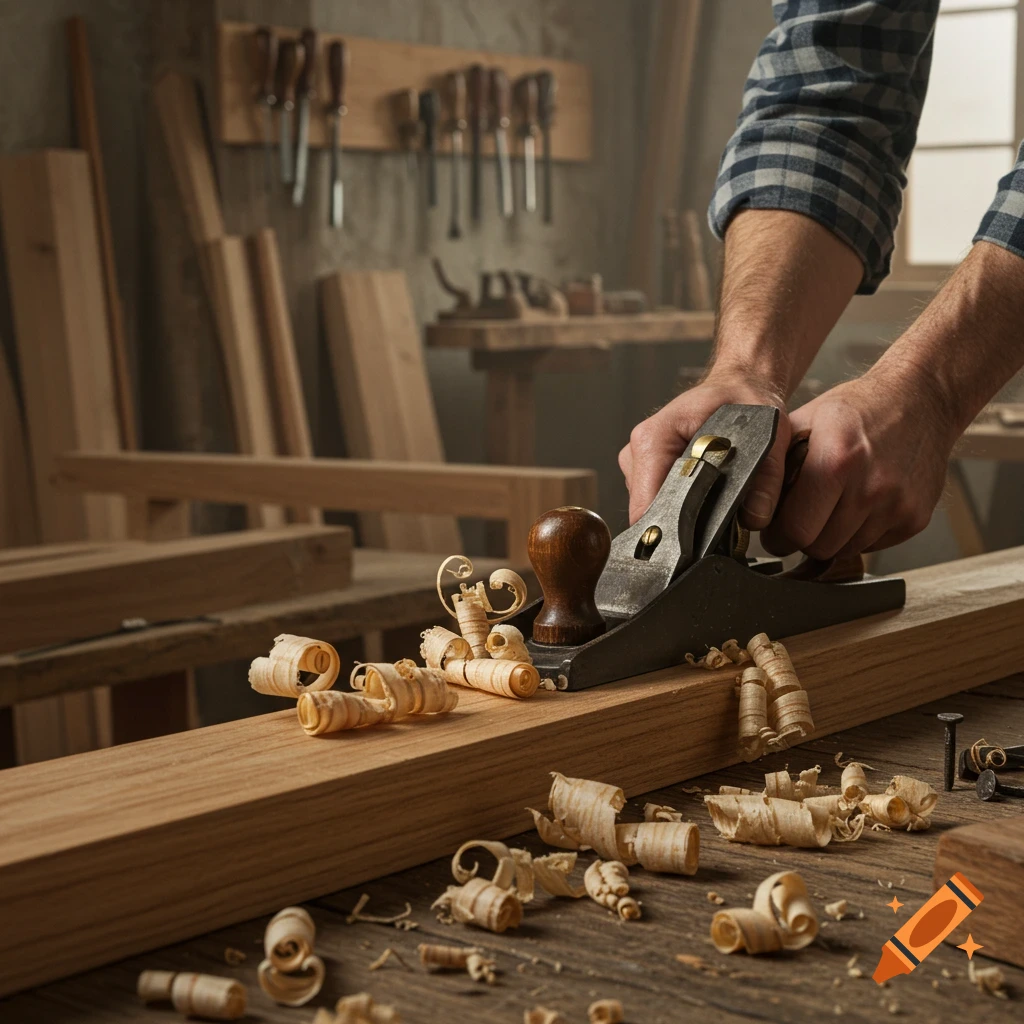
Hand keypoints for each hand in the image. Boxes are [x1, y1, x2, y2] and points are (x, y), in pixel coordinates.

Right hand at [619, 371, 790, 527]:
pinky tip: (702, 500)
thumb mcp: (769, 433)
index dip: (668, 530)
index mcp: (655, 438)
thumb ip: (766, 475)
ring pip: (652, 512)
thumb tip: (755, 516)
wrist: (737, 385)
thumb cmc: (744, 402)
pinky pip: (658, 504)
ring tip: (712, 506)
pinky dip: (681, 509)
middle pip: (648, 512)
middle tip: (716, 527)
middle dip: (680, 526)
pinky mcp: (646, 475)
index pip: (646, 502)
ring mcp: (638, 465)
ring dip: (681, 518)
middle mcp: (638, 452)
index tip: (691, 547)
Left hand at [762, 371, 954, 558]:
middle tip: (800, 518)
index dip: (778, 533)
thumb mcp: (807, 420)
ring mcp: (897, 506)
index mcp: (836, 460)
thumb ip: (777, 461)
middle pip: (818, 547)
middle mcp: (870, 487)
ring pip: (845, 551)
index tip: (775, 528)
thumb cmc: (860, 408)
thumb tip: (747, 499)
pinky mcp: (915, 518)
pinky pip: (873, 546)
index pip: (794, 530)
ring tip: (830, 506)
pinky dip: (859, 534)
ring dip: (830, 537)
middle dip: (801, 537)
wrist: (923, 399)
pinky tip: (858, 505)